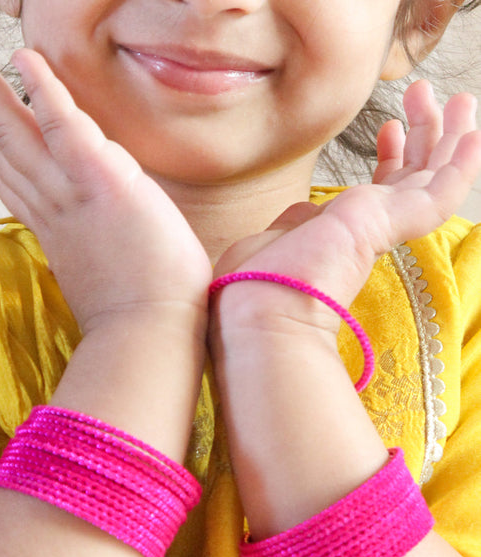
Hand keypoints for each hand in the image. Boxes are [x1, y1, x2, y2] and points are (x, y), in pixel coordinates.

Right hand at [0, 36, 210, 333]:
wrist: (150, 332)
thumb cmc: (141, 314)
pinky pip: (62, 127)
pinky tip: (25, 60)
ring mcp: (72, 195)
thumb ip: (93, 247)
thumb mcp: (104, 275)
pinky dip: (43, 91)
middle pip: (0, 147)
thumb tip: (103, 239)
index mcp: (55, 230)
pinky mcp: (101, 182)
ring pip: (15, 133)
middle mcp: (52, 208)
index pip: (11, 177)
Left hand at [212, 80, 480, 333]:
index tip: (389, 126)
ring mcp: (385, 226)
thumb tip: (305, 214)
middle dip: (423, 132)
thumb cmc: (258, 278)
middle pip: (411, 176)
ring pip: (432, 178)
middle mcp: (370, 230)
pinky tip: (474, 134)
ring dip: (449, 136)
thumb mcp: (279, 236)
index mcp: (344, 233)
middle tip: (426, 93)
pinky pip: (443, 193)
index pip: (380, 190)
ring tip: (460, 98)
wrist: (264, 303)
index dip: (390, 155)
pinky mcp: (397, 222)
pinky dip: (463, 164)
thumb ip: (300, 220)